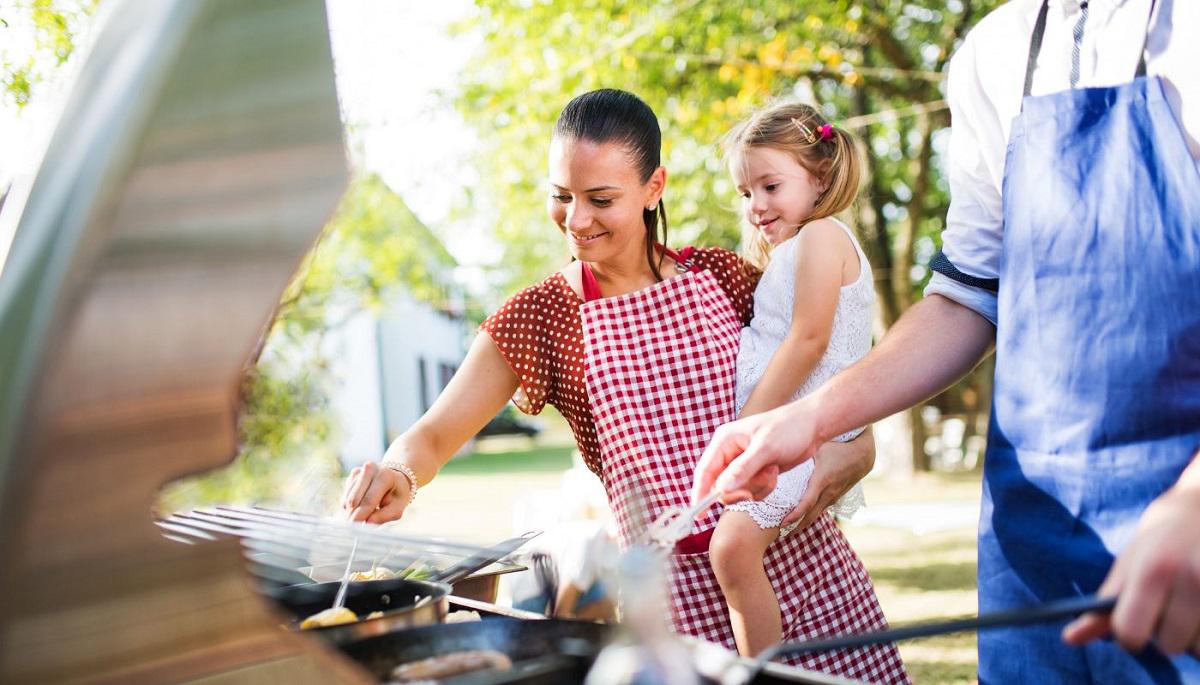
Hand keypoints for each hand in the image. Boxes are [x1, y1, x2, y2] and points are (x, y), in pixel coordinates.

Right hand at [342, 461, 411, 523]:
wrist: (395, 478)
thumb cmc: (397, 495)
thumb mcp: (398, 507)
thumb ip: (384, 516)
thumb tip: (367, 522)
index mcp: (385, 476)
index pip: (369, 500)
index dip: (361, 515)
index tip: (355, 528)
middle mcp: (370, 469)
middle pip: (354, 499)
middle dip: (353, 516)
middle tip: (354, 528)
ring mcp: (359, 471)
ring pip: (347, 499)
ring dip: (351, 512)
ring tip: (363, 516)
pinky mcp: (352, 476)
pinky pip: (345, 497)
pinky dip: (350, 507)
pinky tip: (361, 506)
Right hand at [692, 399, 821, 505]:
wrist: (811, 426)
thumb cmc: (788, 428)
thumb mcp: (766, 448)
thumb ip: (743, 469)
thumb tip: (721, 490)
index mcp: (725, 440)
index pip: (705, 470)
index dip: (700, 493)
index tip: (699, 515)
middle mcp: (729, 452)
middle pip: (720, 485)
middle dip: (741, 489)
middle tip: (754, 489)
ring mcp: (742, 463)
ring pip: (738, 490)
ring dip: (757, 487)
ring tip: (772, 471)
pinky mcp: (754, 471)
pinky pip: (751, 490)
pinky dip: (764, 487)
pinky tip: (774, 472)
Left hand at [781, 429, 875, 529]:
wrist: (864, 453)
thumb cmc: (838, 446)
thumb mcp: (818, 447)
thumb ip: (802, 452)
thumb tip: (781, 455)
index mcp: (822, 480)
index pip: (807, 503)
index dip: (795, 515)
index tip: (782, 523)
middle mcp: (829, 491)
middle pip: (811, 514)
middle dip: (796, 526)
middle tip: (780, 534)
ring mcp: (835, 495)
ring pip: (818, 513)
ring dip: (804, 522)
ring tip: (789, 530)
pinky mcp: (838, 495)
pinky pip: (823, 508)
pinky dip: (812, 514)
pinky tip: (803, 518)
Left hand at [1063, 483, 1199, 656]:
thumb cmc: (1159, 539)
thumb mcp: (1127, 566)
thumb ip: (1101, 608)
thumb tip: (1070, 638)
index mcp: (1152, 572)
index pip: (1131, 633)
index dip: (1128, 635)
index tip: (1133, 625)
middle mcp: (1191, 581)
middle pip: (1169, 646)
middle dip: (1164, 635)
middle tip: (1166, 608)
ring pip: (1198, 649)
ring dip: (1191, 637)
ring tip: (1188, 607)